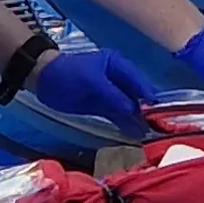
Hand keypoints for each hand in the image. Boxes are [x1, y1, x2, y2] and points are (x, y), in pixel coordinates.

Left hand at [24, 48, 156, 127]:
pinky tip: (134, 135)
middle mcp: (119, 80)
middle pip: (138, 97)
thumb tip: (134, 110)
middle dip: (147, 112)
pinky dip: (126, 124)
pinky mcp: (102, 107)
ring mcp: (111, 94)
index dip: (150, 98)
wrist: (43, 80)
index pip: (141, 83)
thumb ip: (113, 96)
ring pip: (130, 109)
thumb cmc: (68, 73)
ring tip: (148, 136)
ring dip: (138, 121)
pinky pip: (118, 116)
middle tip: (158, 129)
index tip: (161, 114)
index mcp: (119, 66)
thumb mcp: (91, 82)